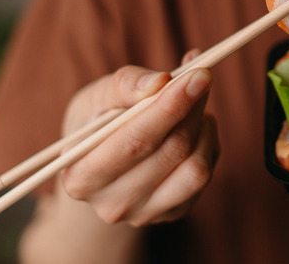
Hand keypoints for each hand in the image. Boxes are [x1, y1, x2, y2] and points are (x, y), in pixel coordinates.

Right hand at [59, 51, 218, 226]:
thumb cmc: (97, 124)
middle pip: (171, 152)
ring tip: (192, 105)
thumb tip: (161, 82)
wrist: (100, 167)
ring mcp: (145, 214)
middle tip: (202, 76)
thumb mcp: (96, 97)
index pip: (135, 142)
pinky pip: (205, 175)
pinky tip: (193, 128)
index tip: (198, 74)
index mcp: (81, 177)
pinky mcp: (174, 214)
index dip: (169, 107)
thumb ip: (124, 84)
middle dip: (192, 107)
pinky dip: (207, 143)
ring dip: (202, 126)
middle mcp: (112, 204)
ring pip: (195, 167)